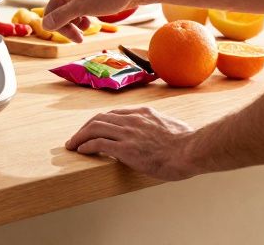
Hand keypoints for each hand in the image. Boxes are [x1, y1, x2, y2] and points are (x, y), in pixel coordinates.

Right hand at [0, 0, 143, 34]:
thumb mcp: (84, 6)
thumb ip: (61, 16)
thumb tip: (46, 25)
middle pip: (50, 6)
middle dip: (59, 24)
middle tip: (75, 38)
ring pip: (62, 9)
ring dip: (70, 24)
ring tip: (83, 35)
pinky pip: (72, 7)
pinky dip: (77, 18)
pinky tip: (88, 24)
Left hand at [65, 106, 198, 180]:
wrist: (191, 150)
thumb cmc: (187, 142)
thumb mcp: (171, 125)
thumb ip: (159, 126)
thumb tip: (160, 131)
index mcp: (142, 113)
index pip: (114, 114)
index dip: (100, 121)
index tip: (93, 128)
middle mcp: (132, 120)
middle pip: (99, 118)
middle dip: (85, 128)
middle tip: (76, 137)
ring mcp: (128, 133)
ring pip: (95, 128)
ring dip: (80, 136)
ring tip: (72, 144)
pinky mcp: (125, 148)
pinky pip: (99, 144)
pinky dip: (86, 146)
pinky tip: (81, 151)